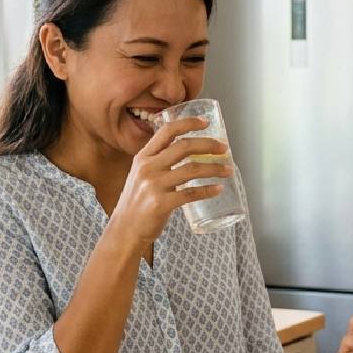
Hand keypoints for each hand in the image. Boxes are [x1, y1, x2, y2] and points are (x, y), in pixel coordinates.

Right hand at [110, 117, 230, 247]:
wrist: (125, 230)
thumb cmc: (136, 203)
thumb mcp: (141, 175)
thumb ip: (158, 163)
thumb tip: (185, 153)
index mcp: (143, 157)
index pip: (167, 131)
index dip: (188, 123)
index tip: (205, 122)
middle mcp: (148, 168)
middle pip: (184, 147)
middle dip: (208, 145)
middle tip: (223, 149)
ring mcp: (154, 185)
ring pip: (192, 169)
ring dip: (214, 169)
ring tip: (228, 170)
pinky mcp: (161, 204)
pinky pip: (191, 193)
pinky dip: (208, 190)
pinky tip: (218, 189)